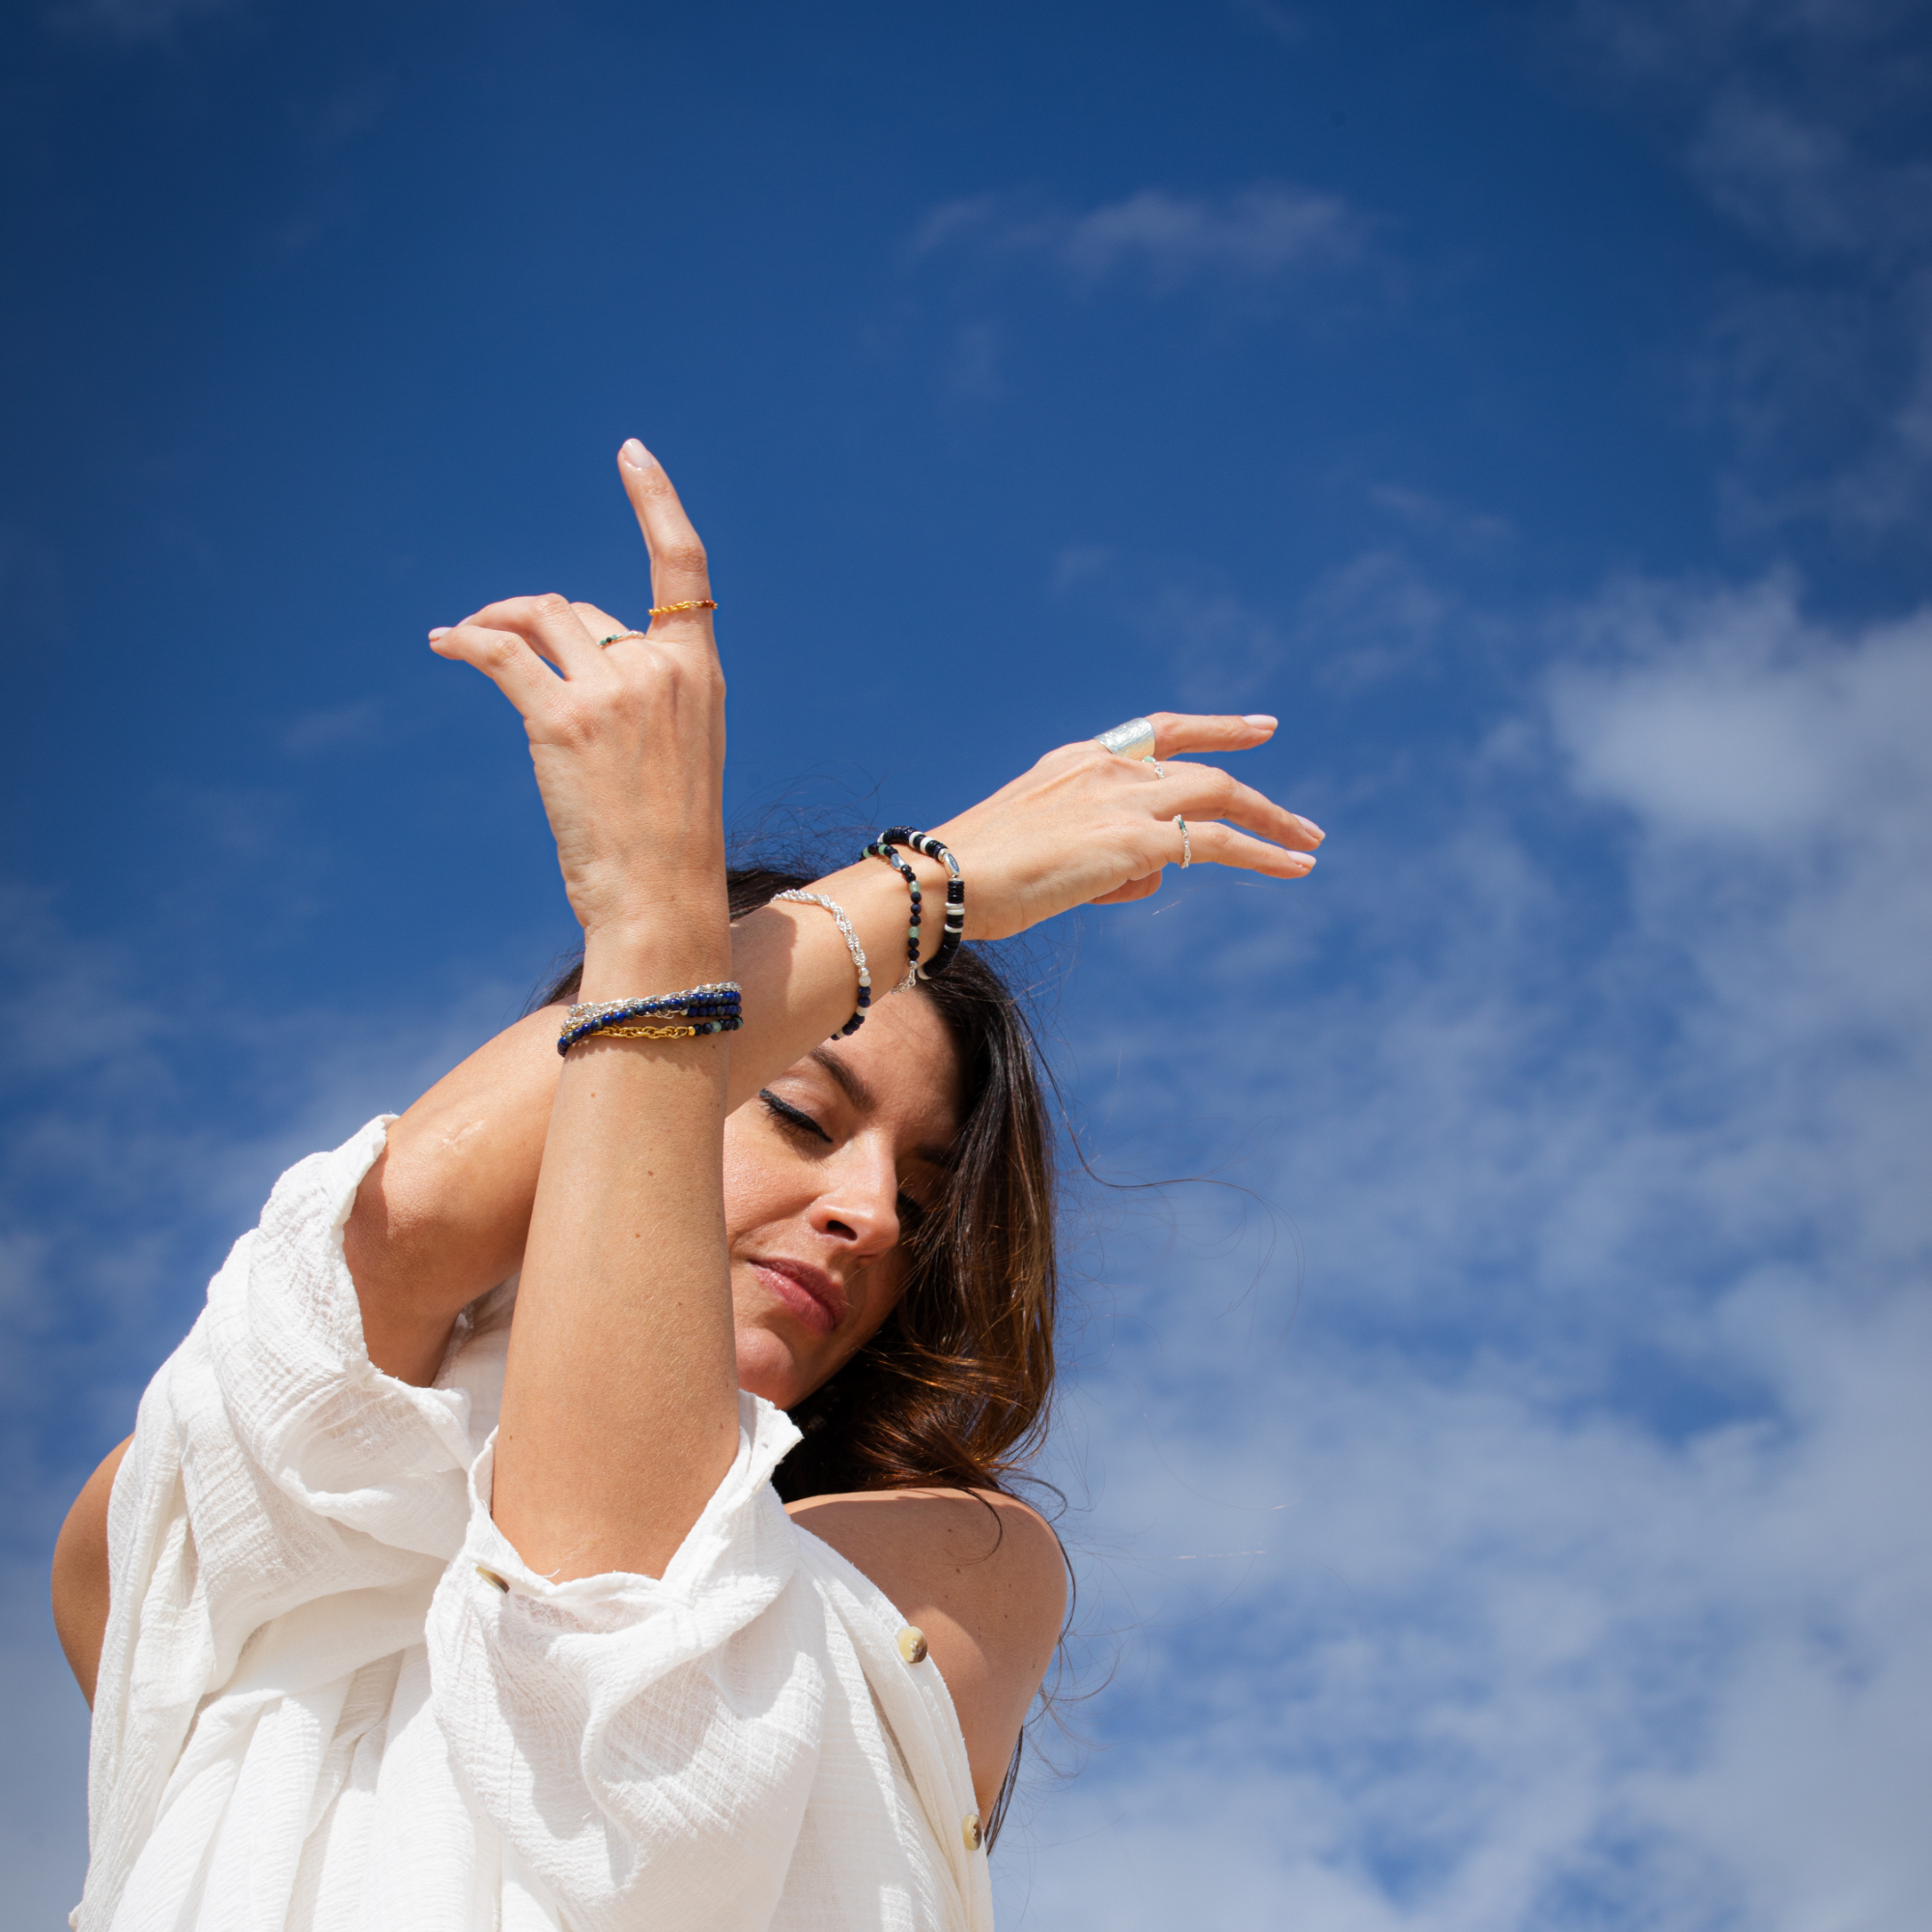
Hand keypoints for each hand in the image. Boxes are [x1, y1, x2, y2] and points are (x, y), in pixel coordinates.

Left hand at [427, 441, 726, 942]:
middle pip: (584, 610)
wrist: (659, 899)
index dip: (657, 502)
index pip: (684, 568)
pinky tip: (442, 644)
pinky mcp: (563, 720)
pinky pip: (501, 654)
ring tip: (461, 640)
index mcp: (700, 675)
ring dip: (495, 622)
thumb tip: (557, 647)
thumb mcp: (677, 753)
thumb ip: (641, 693)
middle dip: (538, 626)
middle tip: (496, 648)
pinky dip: (465, 641)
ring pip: (540, 620)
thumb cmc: (664, 841)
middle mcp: (662, 670)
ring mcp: (615, 692)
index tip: (632, 454)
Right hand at [927, 714, 1321, 942]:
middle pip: (1201, 767)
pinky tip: (1297, 867)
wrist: (945, 881)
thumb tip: (1145, 876)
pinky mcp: (1135, 841)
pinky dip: (1264, 854)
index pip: (1159, 732)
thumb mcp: (1040, 854)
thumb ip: (1096, 855)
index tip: (1259, 731)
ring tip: (1311, 845)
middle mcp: (1105, 770)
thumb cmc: (973, 879)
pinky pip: (1218, 842)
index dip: (1213, 729)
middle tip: (1300, 817)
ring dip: (1273, 821)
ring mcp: (1122, 801)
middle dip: (1256, 787)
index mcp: (1076, 762)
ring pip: (1220, 797)